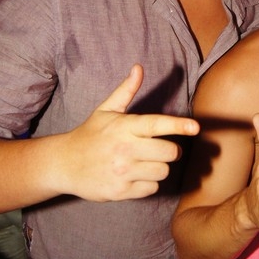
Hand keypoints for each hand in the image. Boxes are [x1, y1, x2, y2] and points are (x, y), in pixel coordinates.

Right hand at [58, 64, 198, 200]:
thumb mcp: (106, 110)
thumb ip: (126, 90)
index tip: (195, 127)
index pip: (157, 124)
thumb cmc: (90, 134)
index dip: (179, 125)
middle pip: (170, 152)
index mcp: (125, 126)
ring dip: (159, 168)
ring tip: (145, 162)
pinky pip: (151, 189)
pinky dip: (148, 184)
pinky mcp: (120, 191)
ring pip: (163, 172)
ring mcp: (122, 171)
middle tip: (161, 149)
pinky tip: (135, 176)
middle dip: (171, 151)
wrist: (63, 164)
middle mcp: (125, 148)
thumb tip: (138, 67)